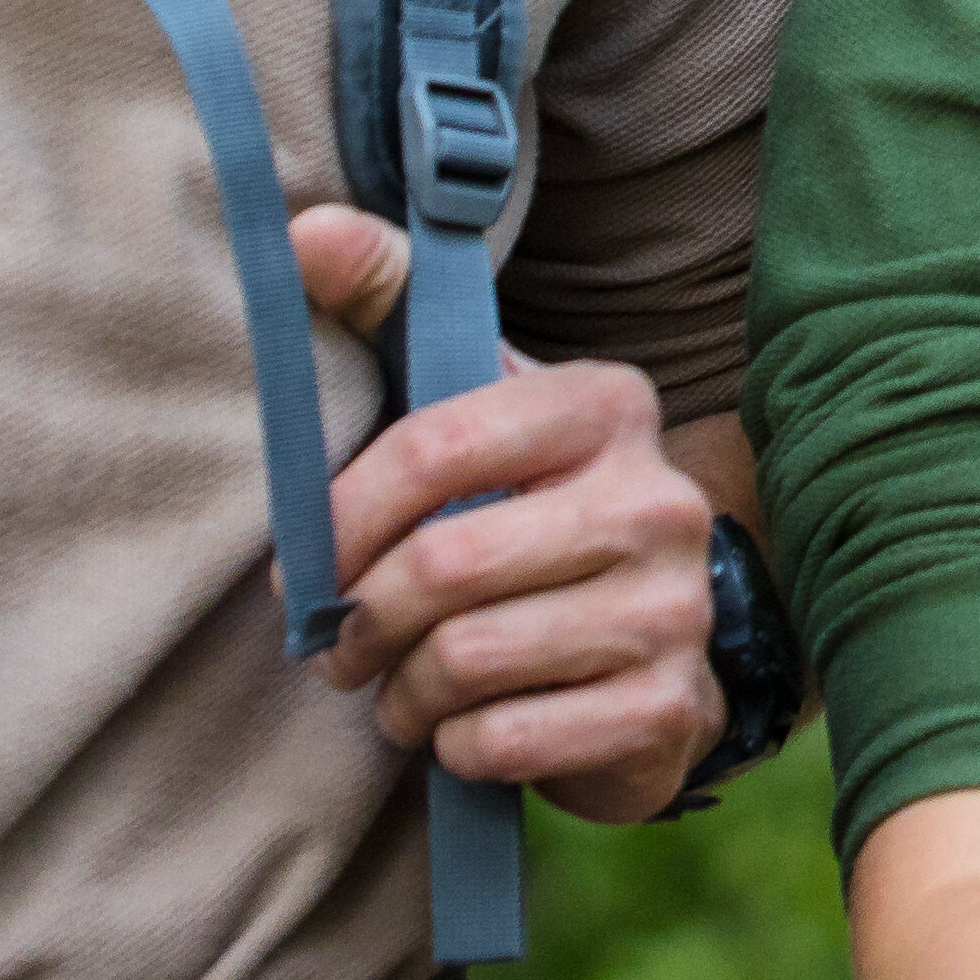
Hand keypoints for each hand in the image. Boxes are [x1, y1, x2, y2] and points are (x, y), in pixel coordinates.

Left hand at [292, 202, 725, 823]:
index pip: (435, 446)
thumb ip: (390, 304)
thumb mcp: (471, 401)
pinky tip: (461, 732)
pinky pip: (511, 741)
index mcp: (603, 404)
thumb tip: (305, 231)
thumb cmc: (527, 510)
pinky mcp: (672, 709)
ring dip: (403, 693)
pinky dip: (457, 748)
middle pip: (444, 566)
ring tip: (400, 690)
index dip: (343, 518)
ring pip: (469, 661)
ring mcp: (674, 606)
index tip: (305, 565)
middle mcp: (657, 497)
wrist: (652, 648)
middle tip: (338, 648)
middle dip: (362, 623)